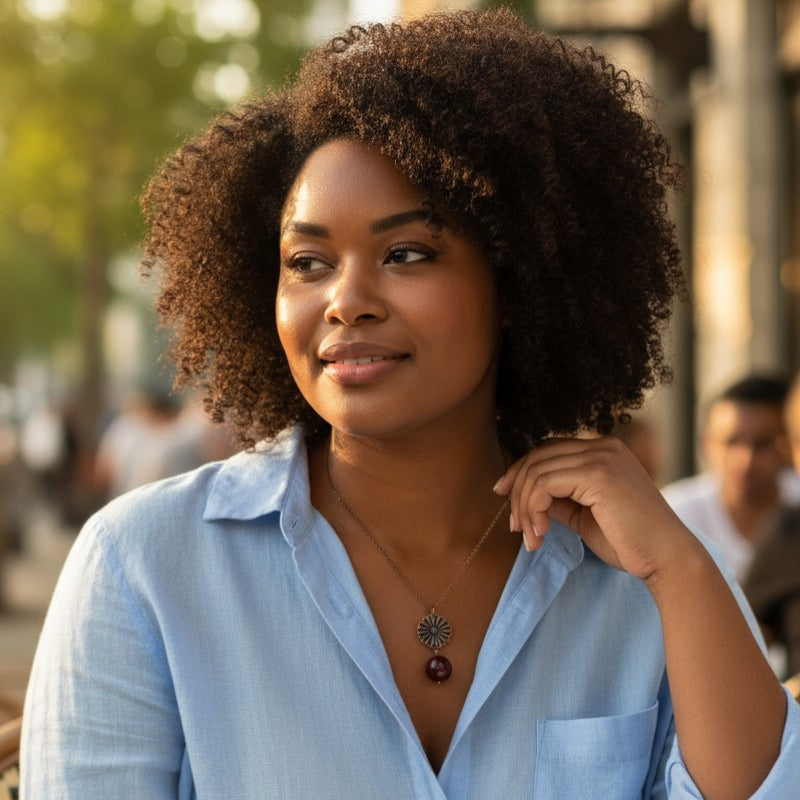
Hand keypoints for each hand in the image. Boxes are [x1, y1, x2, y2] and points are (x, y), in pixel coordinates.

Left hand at [494, 436, 692, 581]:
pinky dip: (533, 508)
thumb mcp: (584, 515)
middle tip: (515, 526)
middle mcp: (604, 446)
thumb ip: (559, 499)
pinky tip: (542, 533)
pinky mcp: (598, 474)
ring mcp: (602, 456)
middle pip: (538, 456)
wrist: (667, 560)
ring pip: (536, 471)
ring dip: (524, 507)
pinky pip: (544, 484)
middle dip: (517, 491)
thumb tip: (524, 494)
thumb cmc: (630, 543)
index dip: (521, 472)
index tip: (504, 497)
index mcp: (604, 451)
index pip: (549, 450)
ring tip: (531, 537)